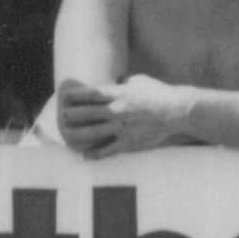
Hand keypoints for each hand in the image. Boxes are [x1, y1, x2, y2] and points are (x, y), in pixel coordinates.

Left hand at [60, 75, 187, 159]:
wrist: (177, 111)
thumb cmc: (160, 93)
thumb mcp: (139, 81)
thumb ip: (123, 83)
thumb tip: (113, 83)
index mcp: (120, 94)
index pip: (92, 94)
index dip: (76, 95)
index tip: (64, 95)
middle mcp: (118, 110)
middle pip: (88, 113)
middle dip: (71, 114)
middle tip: (61, 115)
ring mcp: (123, 128)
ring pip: (94, 132)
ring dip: (77, 133)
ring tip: (66, 134)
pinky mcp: (130, 142)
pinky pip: (109, 149)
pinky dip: (97, 154)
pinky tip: (86, 156)